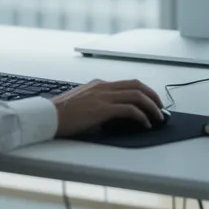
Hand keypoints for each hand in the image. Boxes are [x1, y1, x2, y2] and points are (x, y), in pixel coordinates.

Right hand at [51, 79, 165, 136]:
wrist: (47, 117)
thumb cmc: (60, 114)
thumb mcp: (82, 104)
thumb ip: (97, 104)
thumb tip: (112, 116)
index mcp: (98, 85)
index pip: (127, 83)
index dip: (143, 91)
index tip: (150, 101)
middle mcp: (103, 87)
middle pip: (137, 86)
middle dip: (153, 96)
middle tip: (160, 107)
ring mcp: (103, 96)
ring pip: (137, 96)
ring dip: (152, 107)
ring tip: (158, 118)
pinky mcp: (103, 109)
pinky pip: (130, 110)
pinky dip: (142, 117)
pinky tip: (145, 124)